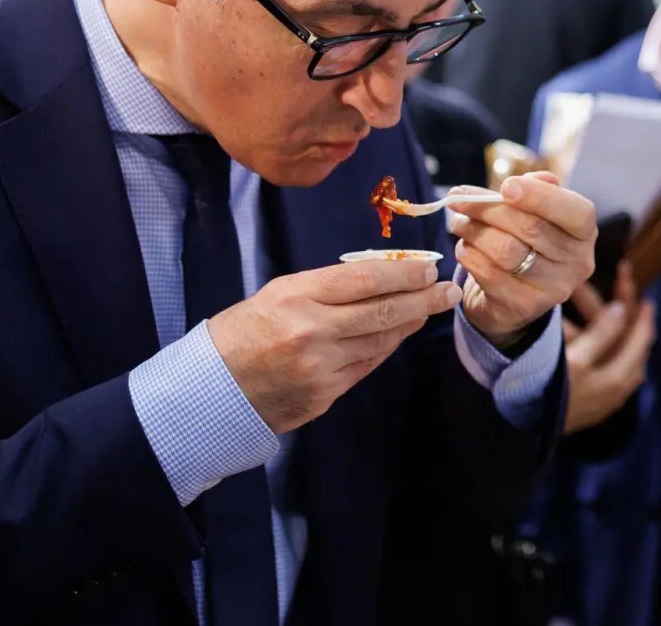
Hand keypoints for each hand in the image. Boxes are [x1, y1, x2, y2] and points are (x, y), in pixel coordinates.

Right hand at [207, 261, 461, 433]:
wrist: (212, 388)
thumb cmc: (244, 332)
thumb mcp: (278, 293)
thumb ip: (328, 286)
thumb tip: (382, 276)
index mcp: (296, 296)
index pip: (365, 279)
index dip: (405, 273)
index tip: (428, 266)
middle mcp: (312, 331)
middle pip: (384, 311)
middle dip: (423, 299)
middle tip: (447, 290)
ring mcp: (321, 366)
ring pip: (382, 340)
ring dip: (410, 323)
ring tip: (430, 307)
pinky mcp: (325, 393)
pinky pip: (367, 364)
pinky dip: (387, 346)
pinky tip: (400, 333)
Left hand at [448, 173, 597, 345]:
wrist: (511, 293)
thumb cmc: (526, 240)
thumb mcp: (538, 211)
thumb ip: (535, 189)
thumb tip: (523, 181)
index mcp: (584, 234)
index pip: (576, 213)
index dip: (541, 196)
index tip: (506, 186)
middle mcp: (577, 264)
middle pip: (531, 228)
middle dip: (489, 208)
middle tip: (459, 198)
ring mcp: (552, 290)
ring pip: (506, 251)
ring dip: (474, 231)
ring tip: (458, 222)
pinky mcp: (522, 307)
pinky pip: (489, 274)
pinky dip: (469, 255)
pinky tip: (464, 246)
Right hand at [564, 265, 654, 433]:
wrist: (525, 430)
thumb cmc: (550, 392)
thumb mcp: (576, 359)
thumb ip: (601, 334)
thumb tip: (621, 309)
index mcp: (619, 377)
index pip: (639, 337)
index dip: (639, 308)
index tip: (640, 286)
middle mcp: (617, 386)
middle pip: (630, 340)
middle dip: (624, 307)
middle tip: (621, 279)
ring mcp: (605, 392)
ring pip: (618, 349)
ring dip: (611, 322)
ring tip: (610, 299)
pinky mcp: (592, 395)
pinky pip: (606, 360)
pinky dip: (602, 339)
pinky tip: (592, 327)